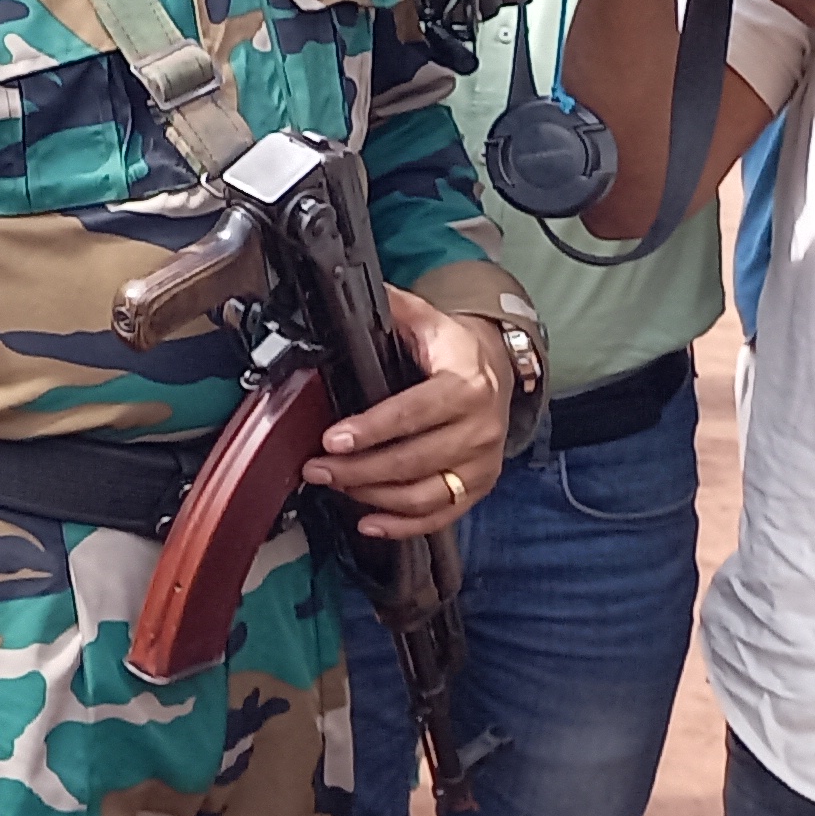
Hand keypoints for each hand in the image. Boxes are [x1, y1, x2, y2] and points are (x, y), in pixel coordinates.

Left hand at [303, 290, 506, 536]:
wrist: (498, 371)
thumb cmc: (455, 350)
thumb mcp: (429, 321)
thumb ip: (395, 307)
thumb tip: (356, 289)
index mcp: (467, 386)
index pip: (413, 413)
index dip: (371, 429)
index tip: (334, 438)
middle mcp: (481, 429)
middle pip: (413, 460)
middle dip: (358, 468)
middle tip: (316, 466)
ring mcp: (482, 463)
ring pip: (423, 494)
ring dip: (372, 496)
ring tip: (333, 485)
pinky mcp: (478, 487)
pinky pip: (441, 516)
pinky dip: (403, 526)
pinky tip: (370, 522)